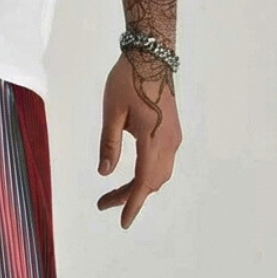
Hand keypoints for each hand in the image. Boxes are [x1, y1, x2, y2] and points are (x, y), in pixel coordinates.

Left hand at [96, 51, 181, 229]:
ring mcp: (173, 136)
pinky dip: (147, 175)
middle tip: (102, 204)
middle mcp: (169, 141)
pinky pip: (162, 162)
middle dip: (129, 198)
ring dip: (138, 187)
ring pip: (158, 174)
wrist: (152, 55)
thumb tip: (104, 174)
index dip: (133, 204)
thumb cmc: (128, 80)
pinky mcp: (172, 131)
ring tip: (112, 194)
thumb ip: (109, 145)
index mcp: (153, 138)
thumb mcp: (112, 113)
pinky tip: (131, 177)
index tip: (123, 222)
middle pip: (152, 182)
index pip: (144, 181)